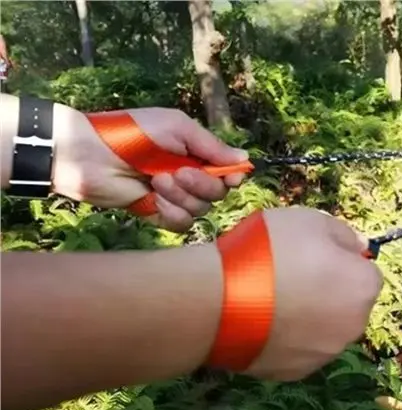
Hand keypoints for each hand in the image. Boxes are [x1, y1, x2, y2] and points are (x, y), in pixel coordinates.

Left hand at [52, 104, 247, 231]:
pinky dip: (171, 213)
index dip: (232, 176)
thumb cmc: (130, 133)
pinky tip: (153, 200)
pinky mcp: (160, 215)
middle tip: (176, 172)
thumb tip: (245, 159)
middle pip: (218, 193)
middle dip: (201, 184)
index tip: (230, 177)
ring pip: (201, 209)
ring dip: (181, 196)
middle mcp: (189, 177)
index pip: (228, 172)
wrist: (90, 155)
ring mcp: (175, 197)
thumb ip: (211, 146)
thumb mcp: (176, 128)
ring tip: (155, 180)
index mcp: (195, 153)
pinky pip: (183, 223)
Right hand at [241, 207, 382, 380]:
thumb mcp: (309, 220)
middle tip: (289, 277)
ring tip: (268, 302)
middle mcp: (354, 326)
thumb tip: (357, 246)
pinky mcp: (297, 373)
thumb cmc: (270, 252)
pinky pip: (297, 350)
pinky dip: (285, 340)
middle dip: (327, 293)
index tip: (311, 256)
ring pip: (323, 331)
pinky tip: (259, 325)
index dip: (338, 261)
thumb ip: (342, 234)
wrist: (220, 300)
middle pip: (346, 305)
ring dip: (306, 318)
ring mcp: (326, 354)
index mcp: (363, 288)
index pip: (364, 272)